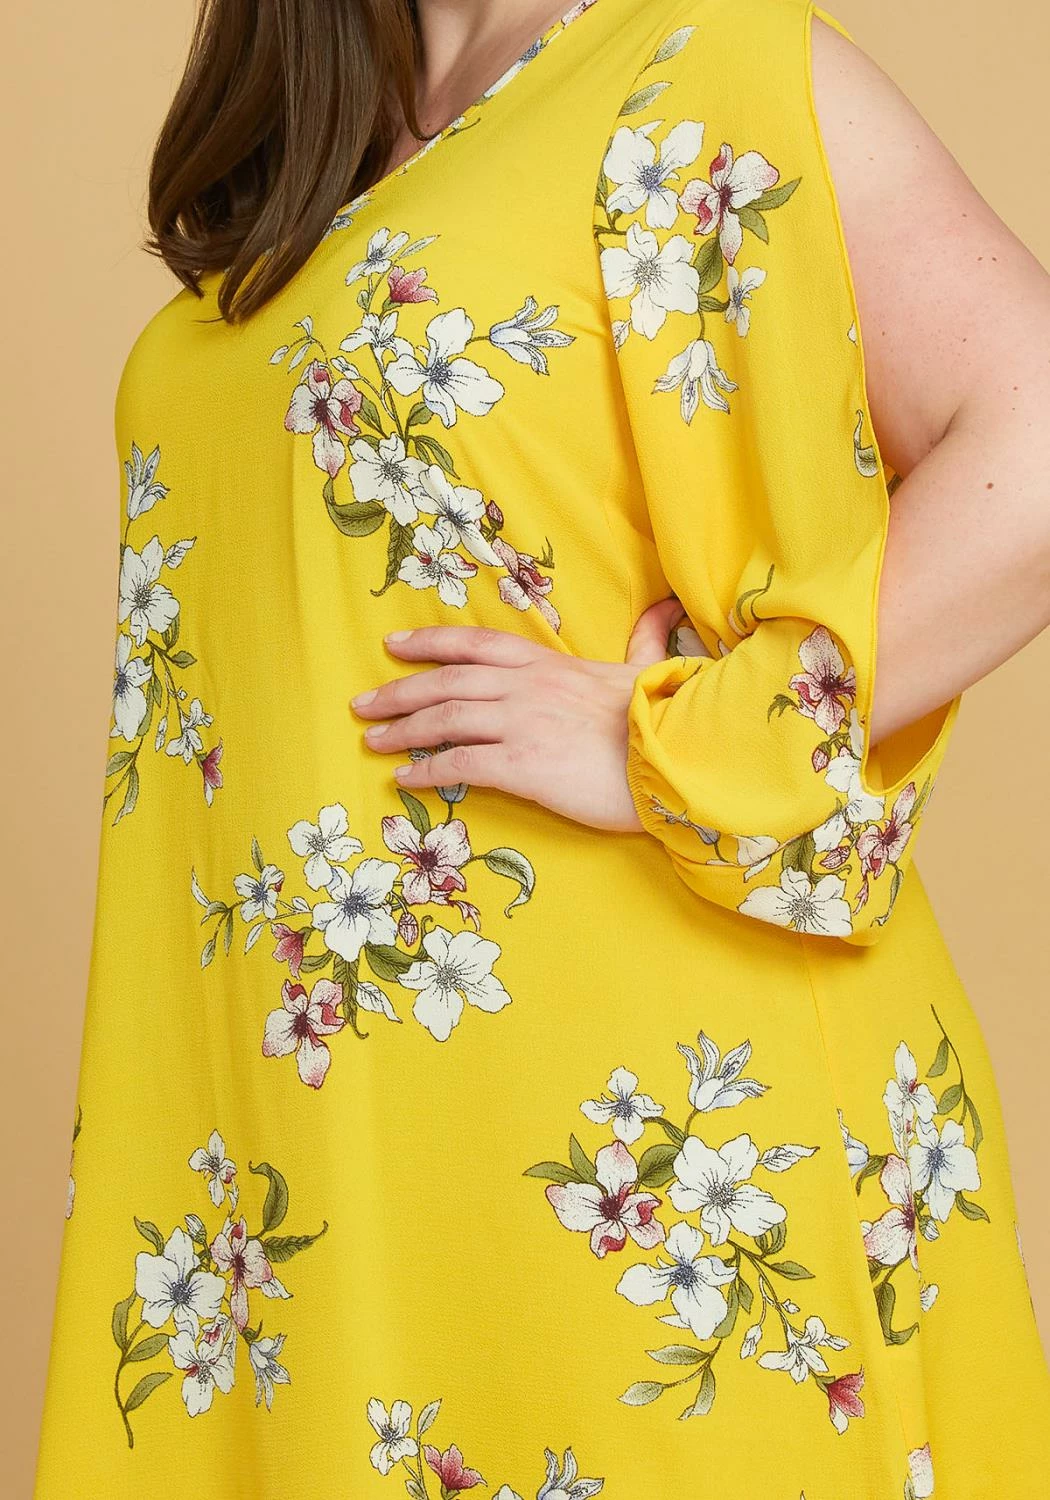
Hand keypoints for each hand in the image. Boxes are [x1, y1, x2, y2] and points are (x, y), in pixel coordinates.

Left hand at [350, 596, 687, 830]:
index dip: (429, 643)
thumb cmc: (665, 718)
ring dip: (402, 730)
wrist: (681, 756)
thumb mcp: (648, 669)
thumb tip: (665, 607)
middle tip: (363, 705)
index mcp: (548, 664)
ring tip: (374, 741)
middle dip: (399, 691)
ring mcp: (522, 723)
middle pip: (446, 680)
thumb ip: (645, 640)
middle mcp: (526, 686)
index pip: (474, 644)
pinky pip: (460, 764)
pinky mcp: (523, 765)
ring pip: (445, 719)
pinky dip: (427, 769)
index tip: (394, 646)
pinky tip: (406, 777)